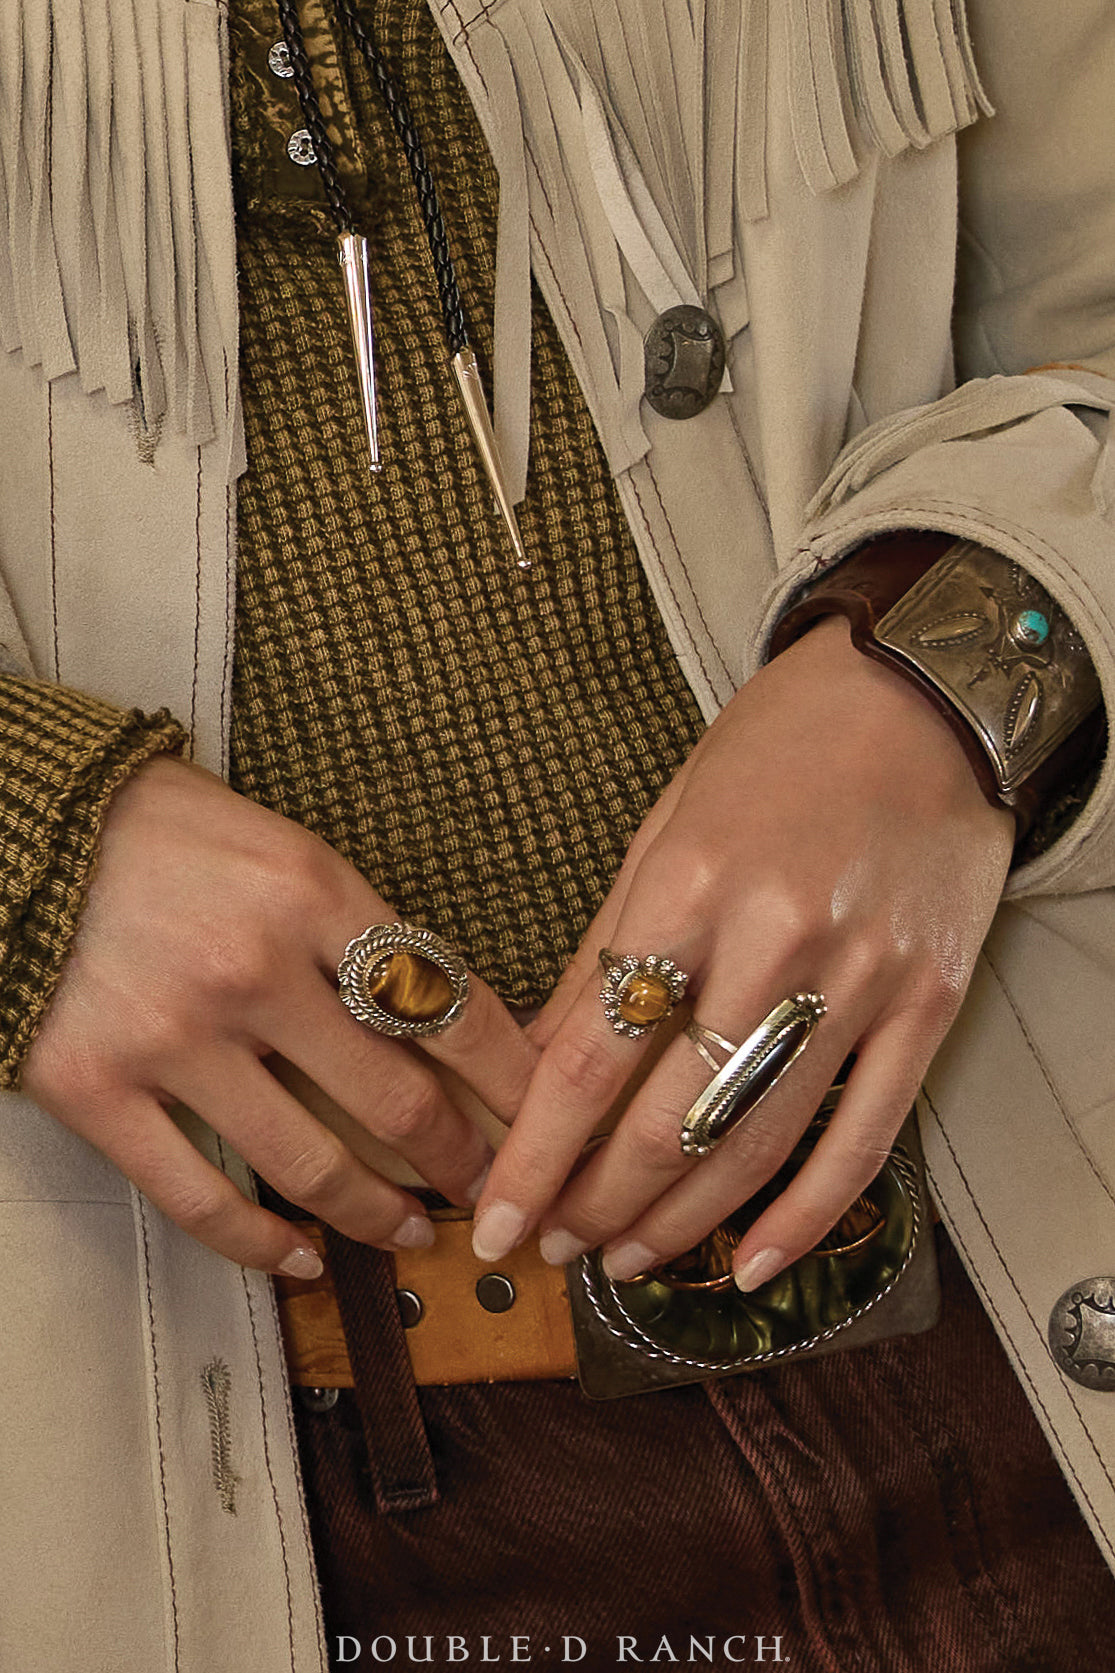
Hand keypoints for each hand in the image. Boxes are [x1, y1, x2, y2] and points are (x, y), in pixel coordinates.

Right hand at [22, 756, 535, 1273]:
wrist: (21, 828)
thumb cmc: (162, 831)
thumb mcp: (283, 847)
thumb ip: (357, 926)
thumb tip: (437, 1014)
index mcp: (311, 893)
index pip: (449, 1005)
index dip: (512, 1079)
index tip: (546, 1116)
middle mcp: (252, 969)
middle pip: (396, 1098)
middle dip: (463, 1160)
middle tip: (494, 1190)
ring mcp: (173, 1037)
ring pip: (310, 1163)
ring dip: (379, 1213)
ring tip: (414, 1232)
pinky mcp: (97, 1089)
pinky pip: (198, 1195)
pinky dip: (260, 1243)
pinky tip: (301, 1258)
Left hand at [471, 615, 1013, 1287]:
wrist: (925, 700)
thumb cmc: (779, 749)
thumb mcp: (663, 828)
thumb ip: (604, 950)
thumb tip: (538, 1061)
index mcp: (690, 883)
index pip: (592, 1055)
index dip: (535, 1156)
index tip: (495, 1218)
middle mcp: (776, 939)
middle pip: (668, 1119)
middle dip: (596, 1204)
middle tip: (554, 1245)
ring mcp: (861, 979)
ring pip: (757, 1144)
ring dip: (680, 1223)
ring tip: (624, 1259)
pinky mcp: (928, 1005)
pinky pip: (866, 1138)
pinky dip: (807, 1216)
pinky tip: (753, 1262)